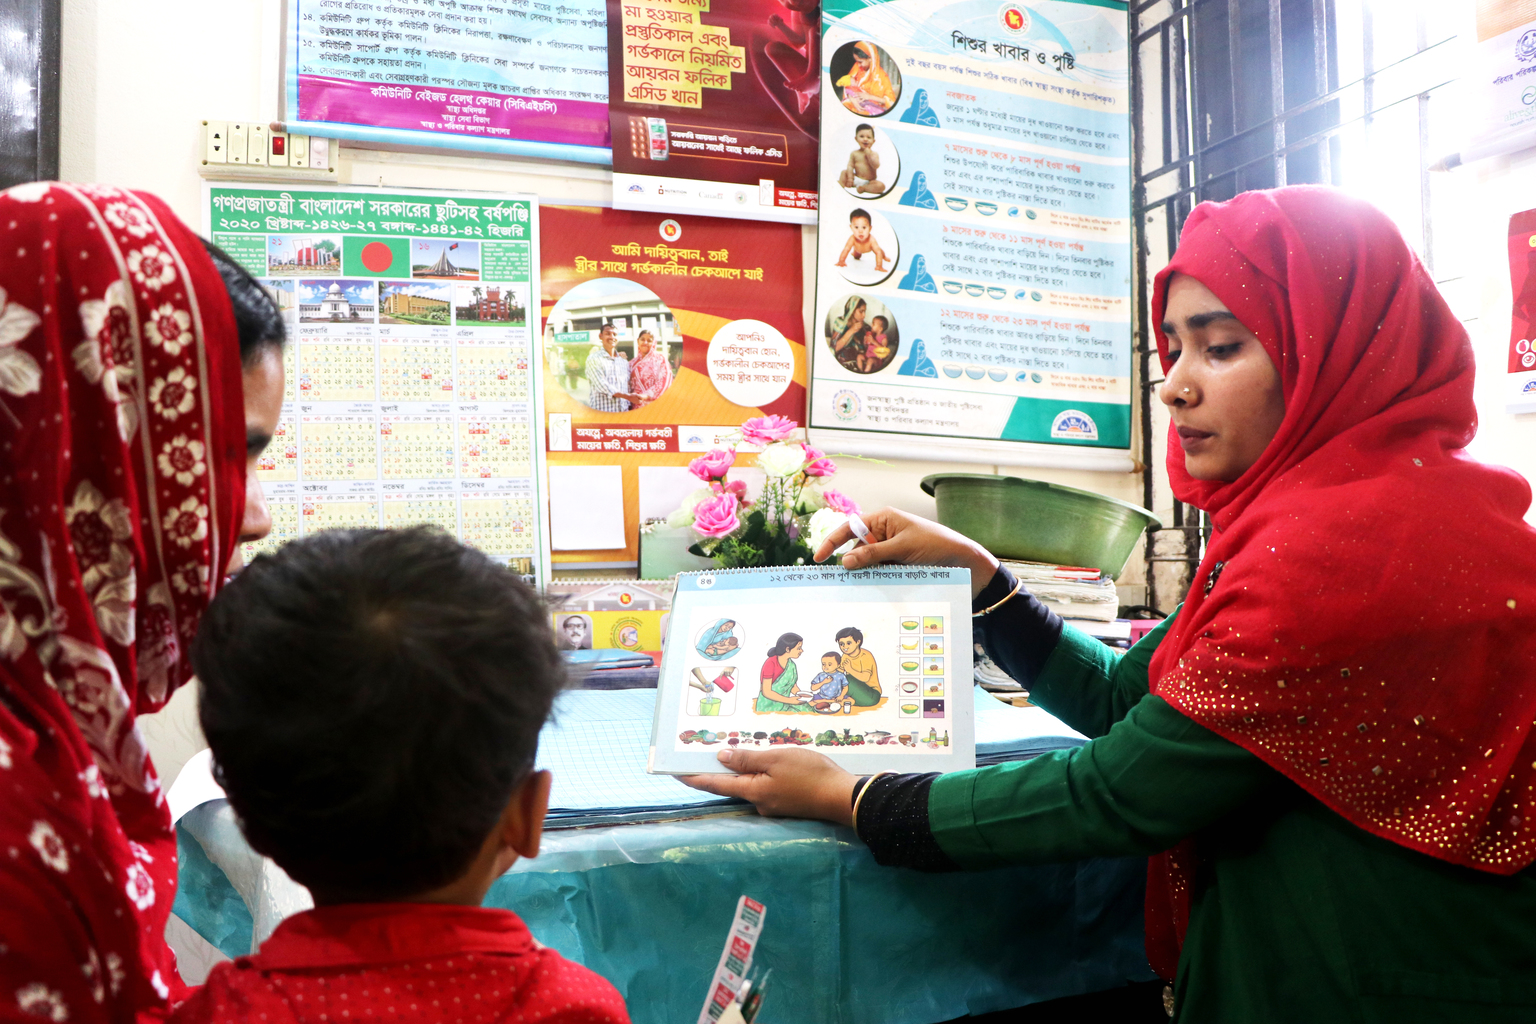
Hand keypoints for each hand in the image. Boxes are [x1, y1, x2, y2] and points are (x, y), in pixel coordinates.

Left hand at [680, 748, 857, 824]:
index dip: (694, 778)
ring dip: (745, 771)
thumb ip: (748, 759)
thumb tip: (721, 758)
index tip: (674, 773)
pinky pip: (767, 787)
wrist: (843, 797)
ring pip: (752, 785)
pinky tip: (771, 763)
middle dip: (720, 771)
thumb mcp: (777, 759)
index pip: (715, 784)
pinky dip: (763, 775)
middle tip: (706, 752)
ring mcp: (773, 806)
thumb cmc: (810, 774)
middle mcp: (759, 803)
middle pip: (732, 785)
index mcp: (753, 791)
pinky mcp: (787, 804)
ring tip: (742, 750)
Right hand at [813, 506, 998, 597]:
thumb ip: (873, 554)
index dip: (832, 542)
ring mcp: (892, 551)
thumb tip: (844, 561)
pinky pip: (880, 573)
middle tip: (842, 581)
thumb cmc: (937, 545)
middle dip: (851, 564)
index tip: (818, 557)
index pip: (850, 527)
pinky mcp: (899, 566)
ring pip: (868, 565)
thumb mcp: (903, 548)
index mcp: (885, 519)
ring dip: (866, 575)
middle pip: (857, 549)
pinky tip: (875, 590)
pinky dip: (876, 581)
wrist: (965, 563)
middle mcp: (885, 533)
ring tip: (864, 587)